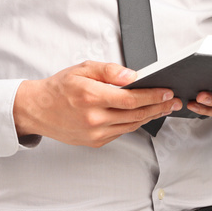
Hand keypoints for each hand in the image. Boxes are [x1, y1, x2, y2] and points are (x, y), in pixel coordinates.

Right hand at [12, 61, 181, 146]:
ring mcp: (95, 133)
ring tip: (163, 107)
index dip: (153, 95)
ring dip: (150, 116)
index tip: (167, 91)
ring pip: (131, 125)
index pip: (131, 98)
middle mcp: (93, 118)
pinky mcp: (95, 142)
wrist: (38, 110)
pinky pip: (121, 132)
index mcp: (91, 96)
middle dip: (158, 107)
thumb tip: (132, 76)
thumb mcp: (82, 69)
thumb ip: (110, 71)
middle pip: (136, 114)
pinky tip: (142, 114)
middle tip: (173, 101)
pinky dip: (134, 122)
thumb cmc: (59, 88)